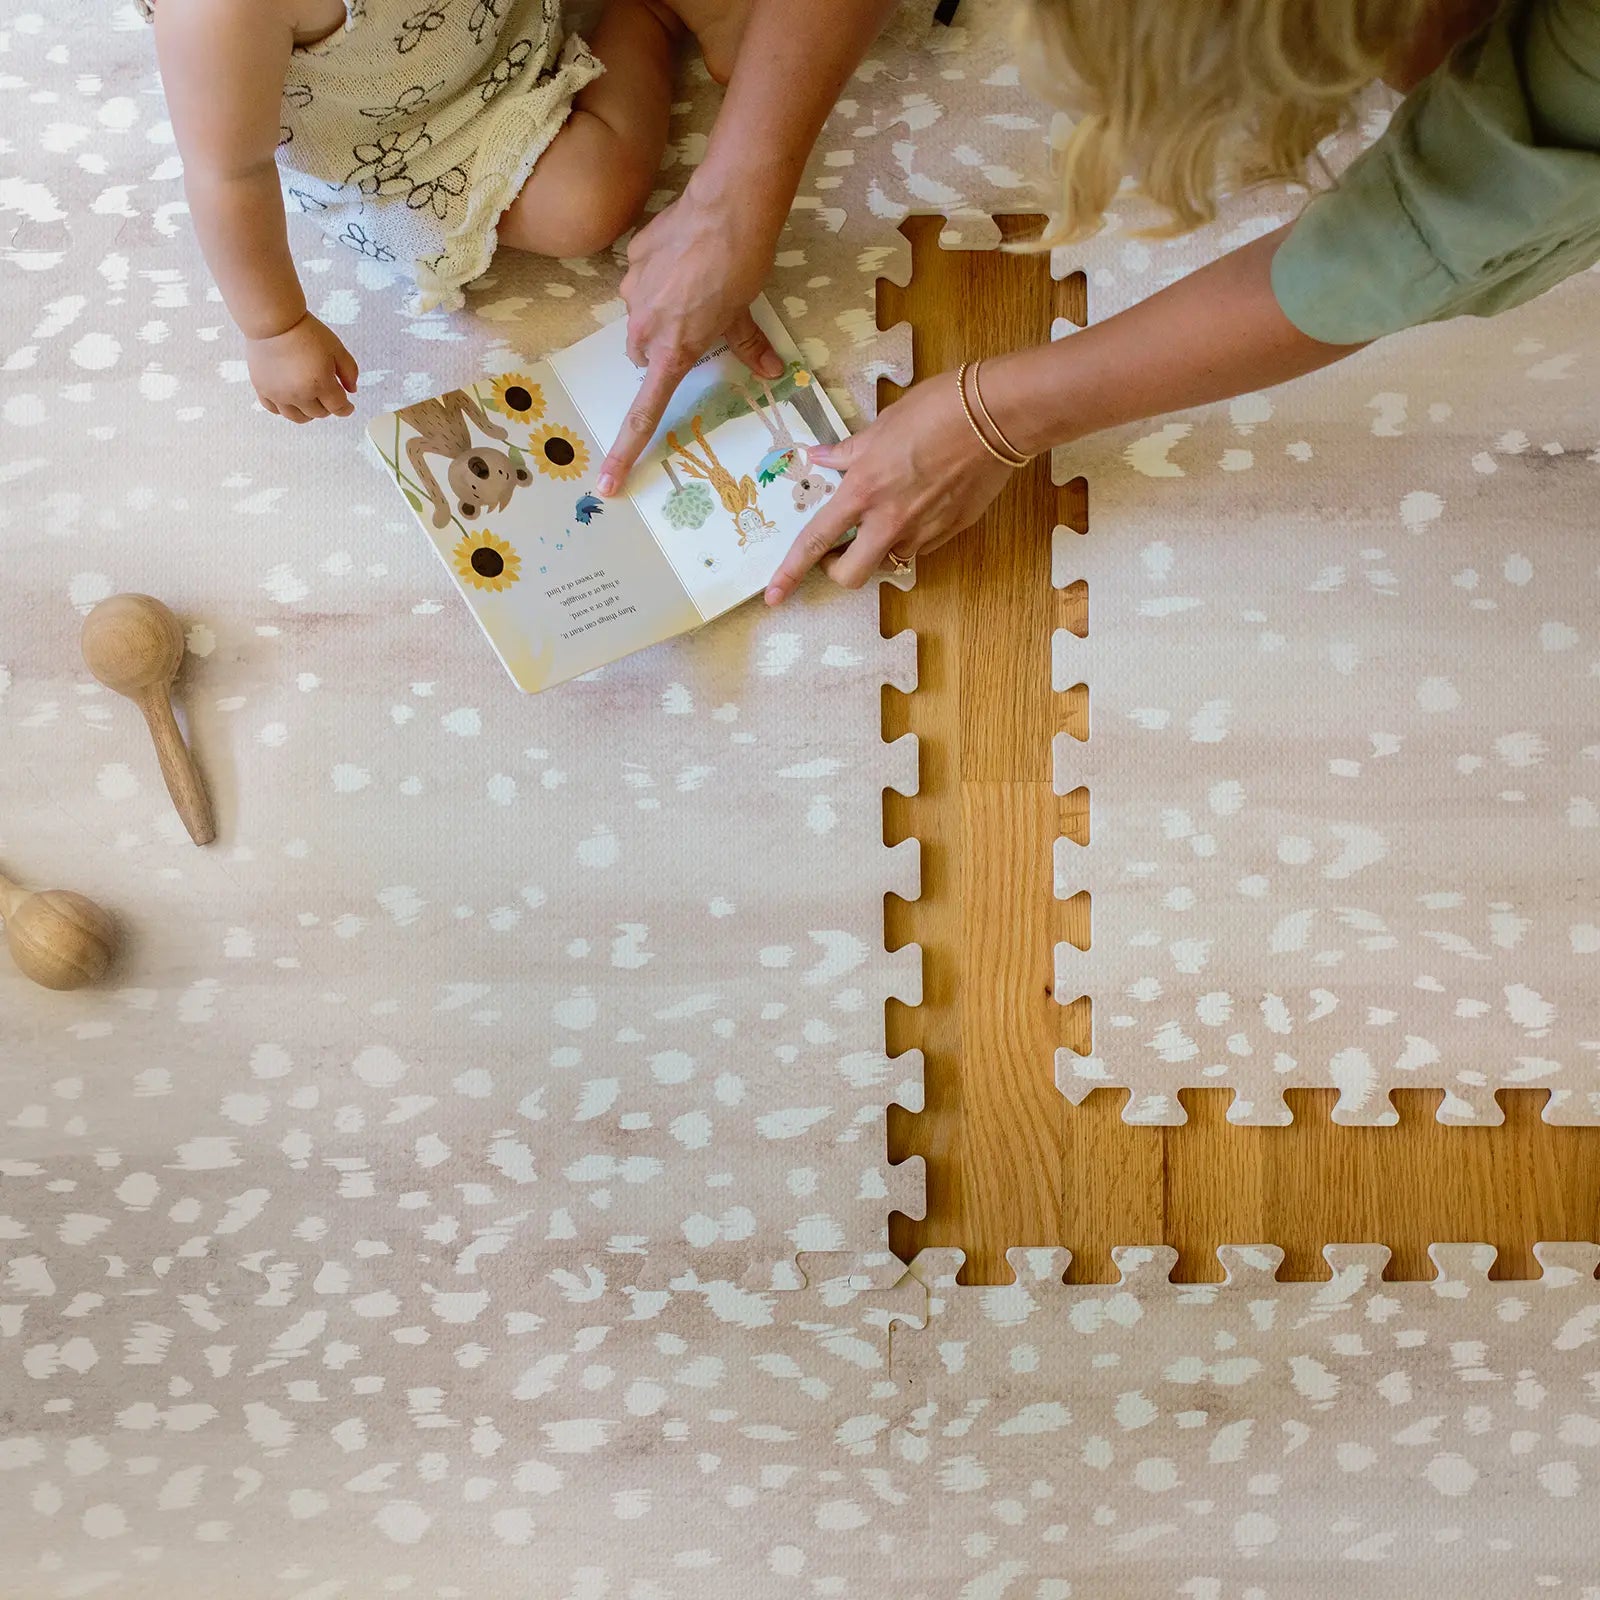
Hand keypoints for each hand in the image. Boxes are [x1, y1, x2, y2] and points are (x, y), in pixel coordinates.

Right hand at [247, 312, 357, 422]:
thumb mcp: (337, 348)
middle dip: (327, 406)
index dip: (346, 408)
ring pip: (297, 417)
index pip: (338, 408)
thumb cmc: (305, 331)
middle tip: (328, 395)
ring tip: (310, 401)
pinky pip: (274, 409)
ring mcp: (279, 394)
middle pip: (319, 413)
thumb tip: (352, 391)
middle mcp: (298, 394)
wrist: (273, 321)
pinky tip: (290, 400)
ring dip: (308, 413)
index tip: (348, 406)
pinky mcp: (262, 389)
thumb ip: (350, 372)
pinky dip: (284, 408)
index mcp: (320, 384)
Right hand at [596, 175, 784, 495]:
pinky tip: (684, 258)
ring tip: (694, 285)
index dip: (625, 452)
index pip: (644, 414)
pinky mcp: (632, 258)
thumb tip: (772, 372)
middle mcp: (644, 328)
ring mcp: (634, 291)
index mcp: (672, 353)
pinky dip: (659, 275)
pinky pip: (642, 277)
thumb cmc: (741, 270)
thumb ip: (749, 348)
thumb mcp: (746, 315)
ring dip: (662, 311)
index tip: (606, 482)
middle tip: (696, 330)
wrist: (728, 209)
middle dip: (663, 350)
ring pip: (641, 316)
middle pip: (643, 355)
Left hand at [764, 369, 1014, 603]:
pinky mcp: (951, 532)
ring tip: (886, 514)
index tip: (773, 595)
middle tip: (838, 549)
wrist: (998, 416)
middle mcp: (889, 521)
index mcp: (863, 490)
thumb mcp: (882, 425)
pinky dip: (910, 535)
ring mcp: (923, 531)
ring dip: (877, 549)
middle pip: (850, 575)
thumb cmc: (938, 409)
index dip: (790, 572)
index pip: (815, 540)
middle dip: (836, 571)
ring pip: (887, 562)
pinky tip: (921, 503)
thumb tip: (820, 458)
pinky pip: (919, 546)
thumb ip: (848, 452)